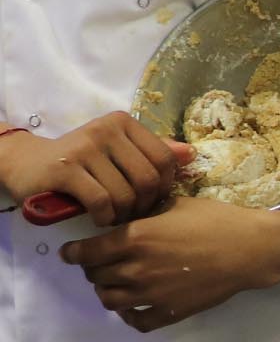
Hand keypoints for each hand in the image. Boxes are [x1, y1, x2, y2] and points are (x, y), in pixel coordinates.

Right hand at [0, 115, 191, 225]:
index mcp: (124, 123)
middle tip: (133, 214)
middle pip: (148, 179)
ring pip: (125, 193)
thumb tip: (191, 154)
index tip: (152, 200)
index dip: (164, 187)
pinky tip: (100, 218)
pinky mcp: (65, 169)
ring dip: (123, 215)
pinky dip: (105, 217)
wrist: (27, 163)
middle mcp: (106, 130)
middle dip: (144, 205)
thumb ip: (151, 152)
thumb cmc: (80, 160)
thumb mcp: (117, 151)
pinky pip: (102, 202)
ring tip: (115, 217)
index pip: (165, 159)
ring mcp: (85, 148)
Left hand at [61, 197, 279, 330]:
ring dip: (108, 291)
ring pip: (109, 300)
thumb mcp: (176, 205)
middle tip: (102, 264)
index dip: (74, 253)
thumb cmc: (216, 220)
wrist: (250, 249)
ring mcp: (151, 293)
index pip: (85, 252)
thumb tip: (129, 218)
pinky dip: (130, 315)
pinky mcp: (169, 311)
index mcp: (134, 238)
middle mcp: (135, 268)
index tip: (71, 254)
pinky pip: (136, 321)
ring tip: (116, 285)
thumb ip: (146, 215)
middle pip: (95, 276)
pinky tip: (136, 306)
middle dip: (93, 269)